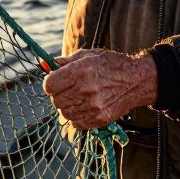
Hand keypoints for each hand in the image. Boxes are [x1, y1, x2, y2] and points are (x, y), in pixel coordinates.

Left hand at [42, 49, 157, 130]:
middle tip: (69, 89)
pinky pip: (76, 123)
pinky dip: (77, 116)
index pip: (49, 85)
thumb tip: (43, 63)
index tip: (56, 82)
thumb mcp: (87, 55)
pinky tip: (86, 106)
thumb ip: (64, 61)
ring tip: (79, 97)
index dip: (50, 83)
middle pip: (56, 100)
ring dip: (68, 106)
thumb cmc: (110, 65)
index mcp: (81, 70)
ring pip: (64, 113)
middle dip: (59, 95)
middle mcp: (86, 89)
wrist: (136, 80)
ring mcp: (93, 106)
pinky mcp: (99, 119)